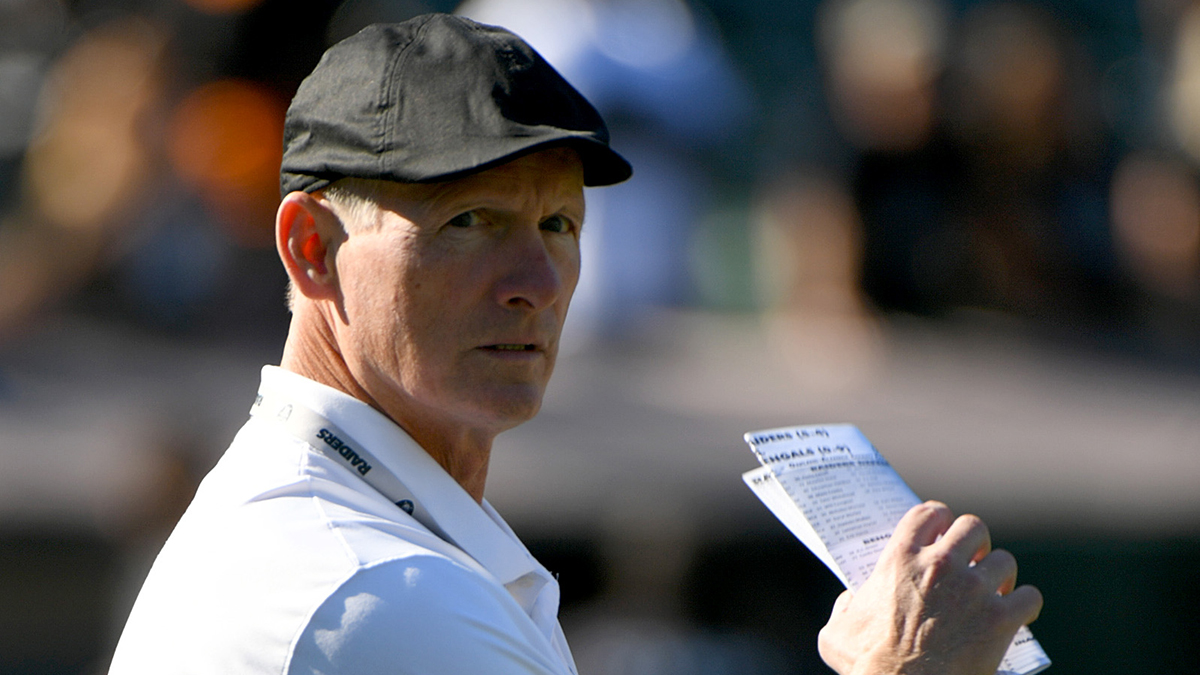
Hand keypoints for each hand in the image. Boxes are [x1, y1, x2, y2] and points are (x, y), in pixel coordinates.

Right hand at [817, 501, 1042, 674]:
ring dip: (1001, 574)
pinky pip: (1029, 596)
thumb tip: (849, 602)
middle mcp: (940, 565)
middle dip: (977, 542)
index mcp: (901, 557)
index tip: (943, 531)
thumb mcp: (837, 633)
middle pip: (973, 527)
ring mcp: (974, 590)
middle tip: (974, 560)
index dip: (940, 519)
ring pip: (1005, 560)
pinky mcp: (1000, 619)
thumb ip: (844, 609)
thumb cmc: (868, 667)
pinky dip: (1024, 604)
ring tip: (997, 589)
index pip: (929, 513)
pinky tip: (1017, 614)